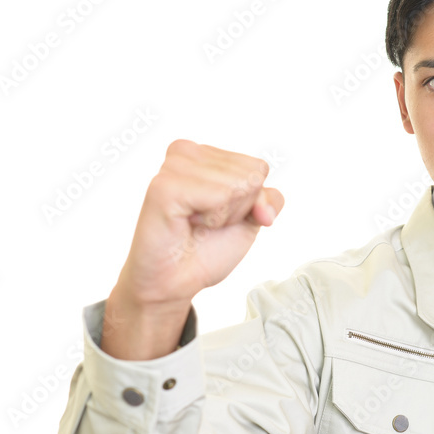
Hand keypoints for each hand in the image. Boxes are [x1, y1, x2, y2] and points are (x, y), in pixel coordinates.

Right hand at [101, 140, 283, 359]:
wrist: (175, 281)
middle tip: (205, 222)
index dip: (249, 202)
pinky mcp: (165, 186)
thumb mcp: (249, 220)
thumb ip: (268, 200)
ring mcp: (174, 166)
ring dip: (223, 216)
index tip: (218, 215)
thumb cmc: (205, 248)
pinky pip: (219, 195)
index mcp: (204, 154)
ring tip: (194, 223)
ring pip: (238, 184)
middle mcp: (186, 152)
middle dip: (237, 208)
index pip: (258, 167)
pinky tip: (188, 222)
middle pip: (251, 175)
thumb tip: (266, 207)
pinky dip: (212, 218)